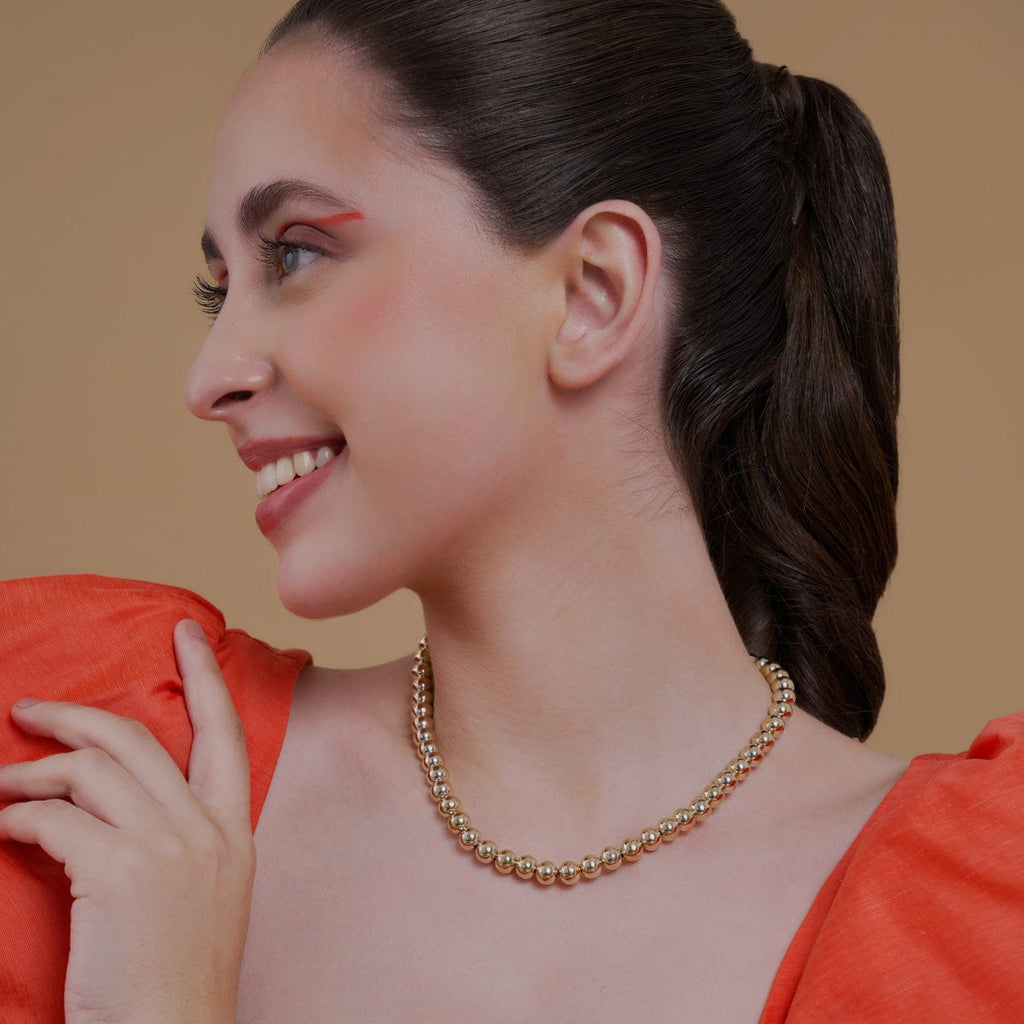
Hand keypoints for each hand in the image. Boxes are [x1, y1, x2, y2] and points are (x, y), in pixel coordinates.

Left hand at [0, 619, 253, 1023]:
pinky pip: (54, 819)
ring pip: (90, 770)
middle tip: (30, 709)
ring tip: (1, 783)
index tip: (186, 632)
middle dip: (75, 716)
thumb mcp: (202, 894)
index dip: (204, 677)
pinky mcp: (121, 871)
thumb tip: (115, 796)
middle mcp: (206, 829)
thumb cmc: (176, 981)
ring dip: (32, 771)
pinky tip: (1, 830)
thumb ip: (179, 836)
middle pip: (136, 739)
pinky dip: (17, 817)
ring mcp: (168, 847)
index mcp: (232, 833)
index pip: (224, 733)